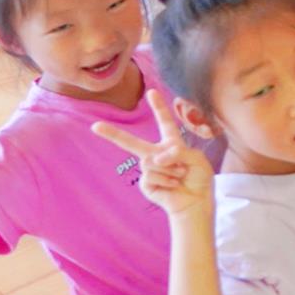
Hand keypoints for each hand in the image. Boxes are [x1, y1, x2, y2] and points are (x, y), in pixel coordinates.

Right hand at [93, 90, 212, 217]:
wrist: (196, 202)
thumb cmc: (199, 179)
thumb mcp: (196, 159)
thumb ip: (178, 151)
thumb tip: (157, 157)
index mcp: (172, 144)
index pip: (165, 123)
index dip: (159, 107)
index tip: (151, 91)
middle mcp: (157, 155)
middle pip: (132, 143)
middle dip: (112, 134)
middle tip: (95, 126)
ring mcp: (149, 170)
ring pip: (152, 161)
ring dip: (172, 169)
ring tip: (180, 176)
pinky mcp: (146, 184)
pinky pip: (152, 175)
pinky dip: (167, 179)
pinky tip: (173, 185)